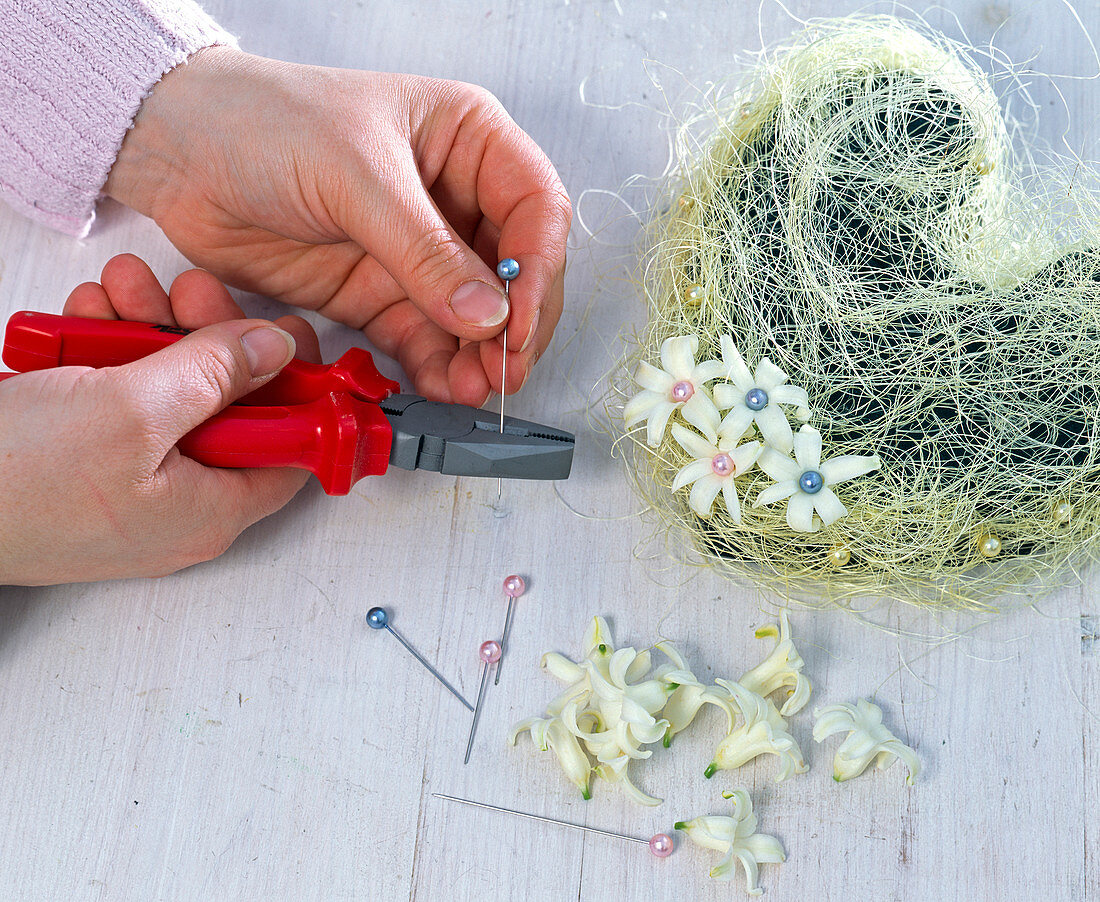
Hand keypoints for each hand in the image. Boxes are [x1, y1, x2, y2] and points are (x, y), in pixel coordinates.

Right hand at [0, 255, 321, 584]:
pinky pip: (119, 400)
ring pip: (169, 393)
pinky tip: (84, 316)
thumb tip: (276, 348)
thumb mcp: (136, 410)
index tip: (287, 332)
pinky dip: (106, 352)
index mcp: (212, 508)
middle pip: (229, 408)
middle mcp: (180, 503)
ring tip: (120, 288)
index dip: (299, 388)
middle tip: (189, 290)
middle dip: (208, 337)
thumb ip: (216, 373)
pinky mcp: (86, 462)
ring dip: (149, 331)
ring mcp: (131, 483)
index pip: (292, 449)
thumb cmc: (17, 480)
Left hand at [105, 48, 570, 406]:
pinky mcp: (378, 293)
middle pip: (515, 272)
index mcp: (467, 141)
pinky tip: (440, 385)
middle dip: (514, 325)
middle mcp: (453, 198)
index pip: (535, 209)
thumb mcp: (355, 175)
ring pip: (473, 316)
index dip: (538, 269)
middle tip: (504, 370)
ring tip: (473, 390)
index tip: (517, 321)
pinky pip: (423, 339)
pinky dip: (435, 366)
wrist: (178, 152)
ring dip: (478, 356)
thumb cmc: (264, 122)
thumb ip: (425, 252)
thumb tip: (489, 316)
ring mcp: (417, 252)